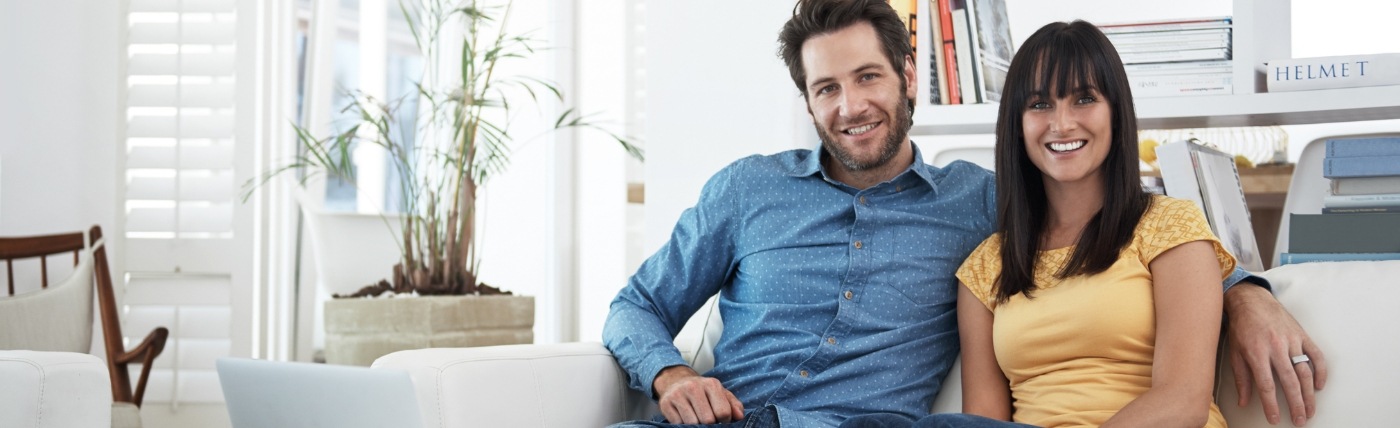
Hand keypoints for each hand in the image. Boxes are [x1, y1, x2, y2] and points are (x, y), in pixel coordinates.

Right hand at [652, 365, 744, 423]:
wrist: (675, 381)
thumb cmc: (702, 391)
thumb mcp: (720, 393)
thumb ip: (733, 404)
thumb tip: (739, 417)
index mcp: (711, 384)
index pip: (723, 412)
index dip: (724, 421)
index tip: (721, 420)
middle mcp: (693, 387)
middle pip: (708, 420)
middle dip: (710, 425)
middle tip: (707, 420)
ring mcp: (678, 395)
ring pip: (692, 423)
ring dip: (696, 426)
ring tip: (696, 419)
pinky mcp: (665, 403)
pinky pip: (678, 424)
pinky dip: (683, 425)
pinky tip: (684, 418)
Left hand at [1224, 283, 1327, 425]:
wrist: (1251, 300)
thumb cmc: (1241, 327)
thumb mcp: (1235, 353)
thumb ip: (1241, 379)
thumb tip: (1244, 402)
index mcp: (1257, 353)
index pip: (1266, 385)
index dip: (1271, 404)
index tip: (1274, 419)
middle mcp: (1276, 347)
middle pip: (1290, 382)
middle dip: (1296, 404)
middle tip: (1300, 421)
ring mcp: (1292, 340)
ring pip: (1305, 371)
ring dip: (1309, 394)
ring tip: (1310, 410)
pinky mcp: (1302, 335)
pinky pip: (1316, 355)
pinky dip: (1321, 372)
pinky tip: (1319, 386)